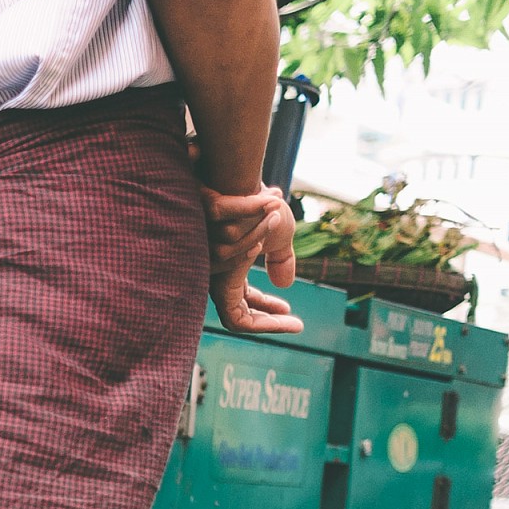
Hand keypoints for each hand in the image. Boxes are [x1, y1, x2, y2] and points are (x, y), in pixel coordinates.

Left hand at [204, 185, 302, 334]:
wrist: (241, 182)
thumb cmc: (257, 205)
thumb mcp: (278, 234)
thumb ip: (280, 259)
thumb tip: (285, 285)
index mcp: (230, 270)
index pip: (243, 303)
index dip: (267, 314)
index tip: (294, 317)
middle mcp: (216, 275)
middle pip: (236, 314)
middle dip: (268, 324)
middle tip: (296, 326)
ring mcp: (211, 275)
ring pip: (238, 308)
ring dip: (266, 301)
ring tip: (286, 306)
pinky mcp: (212, 274)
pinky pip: (233, 310)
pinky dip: (259, 312)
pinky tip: (283, 313)